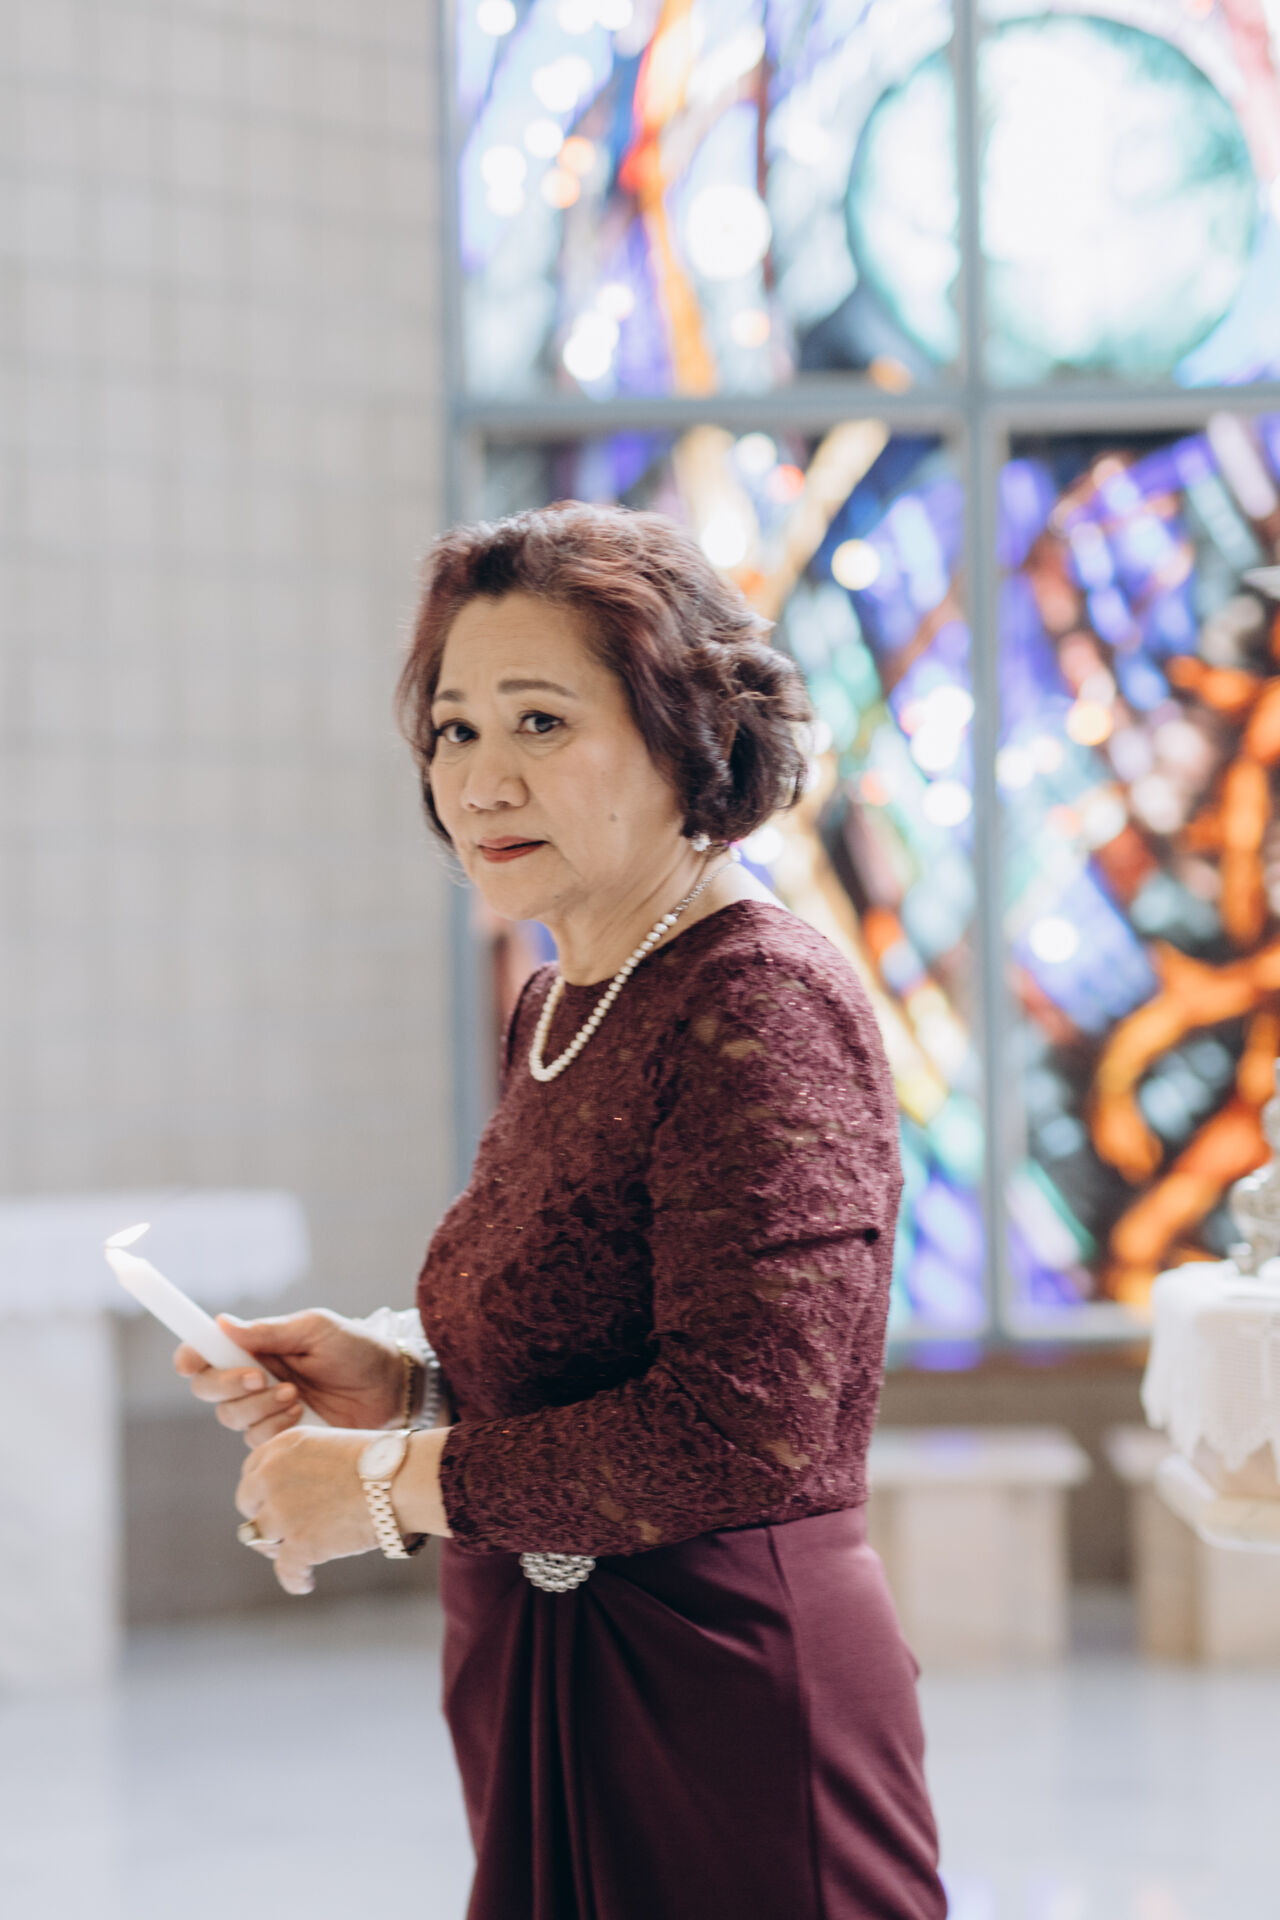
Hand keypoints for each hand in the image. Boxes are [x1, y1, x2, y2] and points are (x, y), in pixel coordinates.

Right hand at [175, 1308, 405, 1445]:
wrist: (392, 1389)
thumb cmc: (357, 1349)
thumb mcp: (316, 1330)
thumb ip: (269, 1331)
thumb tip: (222, 1323)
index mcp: (257, 1347)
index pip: (207, 1352)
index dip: (190, 1357)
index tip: (190, 1362)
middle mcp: (253, 1378)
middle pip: (208, 1389)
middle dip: (226, 1384)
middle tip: (259, 1376)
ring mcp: (265, 1410)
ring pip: (230, 1417)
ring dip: (259, 1406)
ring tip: (296, 1393)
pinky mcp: (280, 1437)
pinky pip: (256, 1440)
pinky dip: (275, 1426)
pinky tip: (302, 1414)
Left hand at [236, 1428, 377, 1595]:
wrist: (400, 1478)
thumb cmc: (382, 1460)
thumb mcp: (332, 1445)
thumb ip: (306, 1464)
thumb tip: (301, 1491)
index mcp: (283, 1446)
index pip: (251, 1470)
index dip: (262, 1490)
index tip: (273, 1501)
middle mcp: (273, 1476)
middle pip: (246, 1502)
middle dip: (262, 1515)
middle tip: (281, 1529)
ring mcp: (283, 1512)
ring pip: (258, 1537)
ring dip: (274, 1547)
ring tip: (293, 1555)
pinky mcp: (299, 1544)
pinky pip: (286, 1571)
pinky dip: (295, 1579)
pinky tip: (305, 1582)